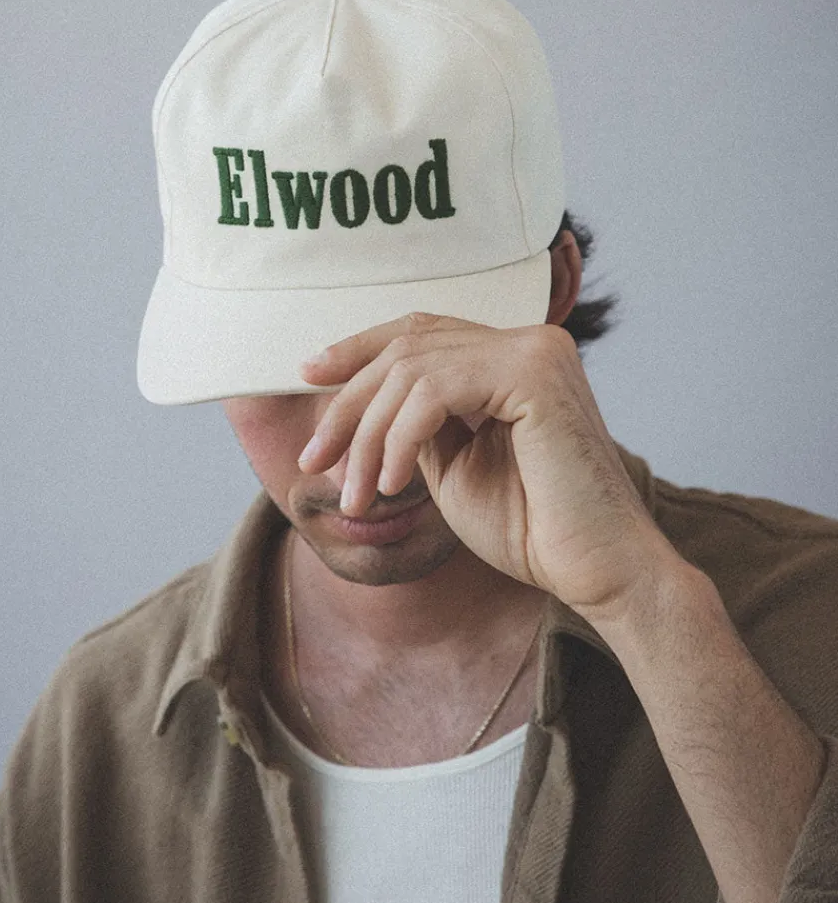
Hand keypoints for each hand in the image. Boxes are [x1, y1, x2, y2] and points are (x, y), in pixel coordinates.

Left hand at [297, 312, 681, 623]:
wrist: (595, 571)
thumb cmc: (532, 530)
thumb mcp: (452, 466)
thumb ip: (417, 424)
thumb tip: (361, 400)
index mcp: (514, 356)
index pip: (422, 330)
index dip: (358, 347)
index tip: (307, 374)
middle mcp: (529, 341)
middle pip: (407, 348)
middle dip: (348, 406)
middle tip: (313, 461)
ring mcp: (536, 350)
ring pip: (412, 370)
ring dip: (367, 436)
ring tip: (357, 495)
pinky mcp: (535, 373)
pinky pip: (435, 390)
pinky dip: (399, 437)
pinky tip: (392, 484)